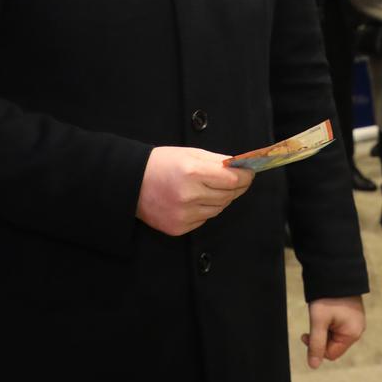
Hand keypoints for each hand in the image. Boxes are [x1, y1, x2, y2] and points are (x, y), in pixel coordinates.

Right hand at [135, 147, 253, 236]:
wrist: (131, 183)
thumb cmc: (161, 163)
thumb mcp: (190, 153)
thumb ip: (217, 160)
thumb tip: (240, 166)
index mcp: (192, 172)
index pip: (232, 179)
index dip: (245, 176)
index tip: (250, 173)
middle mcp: (189, 195)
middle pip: (228, 196)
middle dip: (236, 187)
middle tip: (238, 180)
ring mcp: (183, 214)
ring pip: (218, 209)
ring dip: (221, 199)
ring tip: (212, 188)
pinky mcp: (178, 227)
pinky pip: (204, 219)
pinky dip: (205, 210)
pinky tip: (196, 200)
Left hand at [300, 296, 364, 367]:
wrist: (335, 272)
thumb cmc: (328, 297)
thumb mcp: (319, 321)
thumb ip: (316, 344)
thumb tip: (313, 366)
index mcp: (352, 333)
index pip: (331, 354)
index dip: (317, 347)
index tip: (307, 334)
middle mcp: (357, 329)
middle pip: (334, 345)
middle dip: (321, 337)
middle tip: (312, 324)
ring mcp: (356, 322)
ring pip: (334, 336)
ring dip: (324, 329)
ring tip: (320, 315)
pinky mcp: (352, 314)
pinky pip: (338, 326)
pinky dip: (329, 323)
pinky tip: (326, 312)